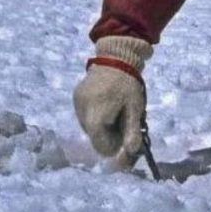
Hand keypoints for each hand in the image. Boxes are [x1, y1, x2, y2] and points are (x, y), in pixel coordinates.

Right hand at [73, 36, 151, 162]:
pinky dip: (95, 115)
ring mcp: (76, 105)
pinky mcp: (76, 98)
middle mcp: (82, 113)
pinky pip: (85, 115)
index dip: (114, 145)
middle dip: (109, 135)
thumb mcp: (135, 110)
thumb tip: (130, 153)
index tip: (125, 135)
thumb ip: (132, 133)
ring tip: (114, 109)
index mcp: (96, 118)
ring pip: (89, 127)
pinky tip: (105, 102)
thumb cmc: (128, 85)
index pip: (101, 147)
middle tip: (122, 120)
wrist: (116, 58)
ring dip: (101, 125)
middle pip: (95, 137)